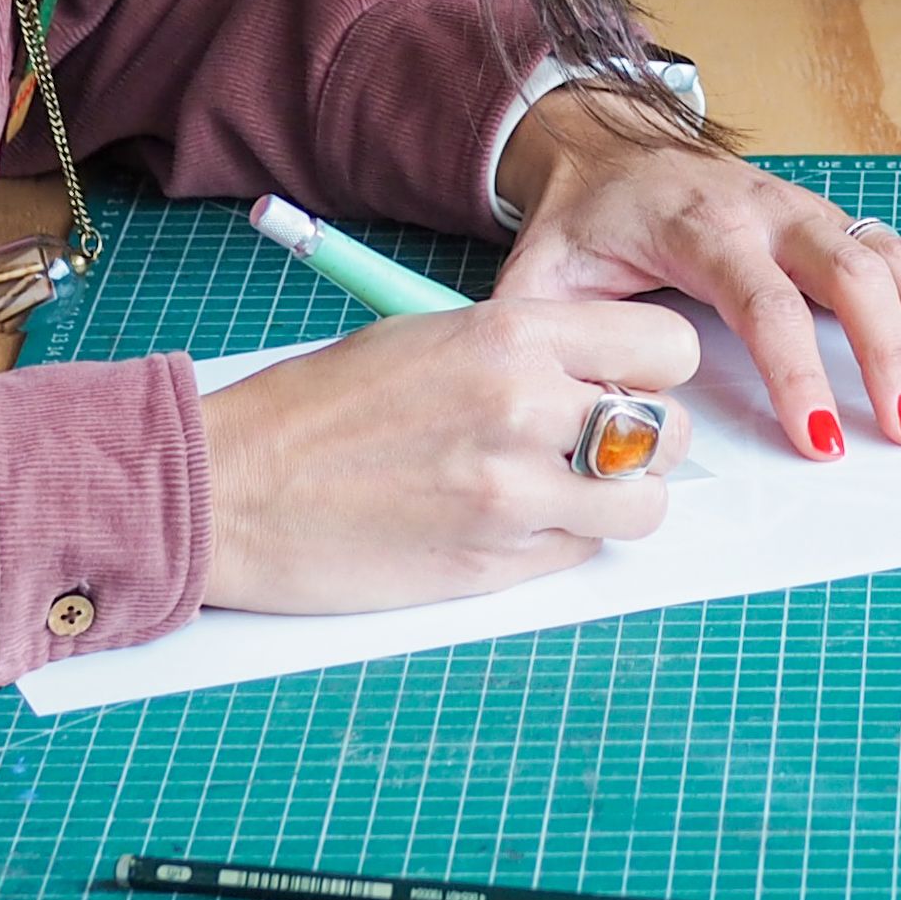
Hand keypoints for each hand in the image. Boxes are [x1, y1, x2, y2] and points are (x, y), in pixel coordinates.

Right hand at [193, 296, 696, 613]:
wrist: (233, 486)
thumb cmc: (322, 406)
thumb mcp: (432, 338)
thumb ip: (527, 354)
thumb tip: (603, 382)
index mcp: (512, 335)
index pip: (666, 348)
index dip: (659, 371)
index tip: (635, 382)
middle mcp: (525, 409)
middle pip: (667, 433)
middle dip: (647, 442)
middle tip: (601, 446)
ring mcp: (513, 494)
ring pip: (642, 507)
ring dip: (618, 503)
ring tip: (568, 493)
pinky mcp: (493, 565)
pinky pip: (580, 555)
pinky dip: (564, 543)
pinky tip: (512, 524)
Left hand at [492, 85, 900, 462]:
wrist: (603, 143)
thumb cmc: (580, 222)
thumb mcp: (539, 275)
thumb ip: (544, 337)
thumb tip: (575, 414)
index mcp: (698, 224)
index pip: (764, 301)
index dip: (798, 372)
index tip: (823, 440)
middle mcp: (766, 208)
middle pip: (851, 272)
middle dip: (892, 352)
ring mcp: (806, 210)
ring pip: (891, 257)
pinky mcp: (828, 221)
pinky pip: (898, 254)